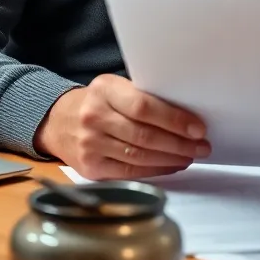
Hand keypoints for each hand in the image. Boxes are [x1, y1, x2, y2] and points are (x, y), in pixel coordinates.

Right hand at [33, 75, 208, 179]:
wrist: (58, 121)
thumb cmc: (98, 102)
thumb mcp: (114, 88)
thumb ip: (142, 96)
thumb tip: (186, 114)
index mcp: (104, 89)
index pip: (144, 106)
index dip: (174, 120)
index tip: (198, 128)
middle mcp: (94, 116)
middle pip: (145, 135)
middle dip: (179, 143)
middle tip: (201, 146)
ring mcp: (91, 144)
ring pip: (140, 155)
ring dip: (171, 158)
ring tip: (190, 155)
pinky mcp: (91, 167)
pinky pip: (130, 171)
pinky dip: (156, 170)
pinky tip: (171, 165)